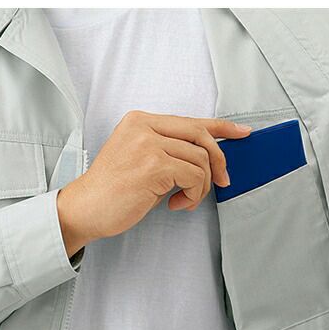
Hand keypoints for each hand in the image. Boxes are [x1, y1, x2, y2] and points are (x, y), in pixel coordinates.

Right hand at [57, 111, 250, 256]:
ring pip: (201, 159)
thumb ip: (172, 151)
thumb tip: (209, 158)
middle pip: (201, 136)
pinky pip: (194, 176)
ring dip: (201, 186)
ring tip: (184, 199)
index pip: (191, 120)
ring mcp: (148, 143)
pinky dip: (193, 195)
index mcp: (141, 120)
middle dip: (219, 161)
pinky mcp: (153, 164)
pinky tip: (176, 204)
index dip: (222, 126)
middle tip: (221, 182)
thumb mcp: (144, 160)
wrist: (85, 209)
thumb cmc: (115, 190)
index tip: (242, 132)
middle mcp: (145, 126)